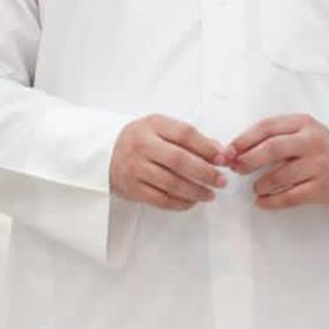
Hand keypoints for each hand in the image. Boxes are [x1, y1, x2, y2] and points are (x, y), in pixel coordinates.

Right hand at [109, 115, 227, 210]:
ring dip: (196, 191)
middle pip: (180, 161)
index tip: (223, 158)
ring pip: (172, 183)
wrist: (105, 154)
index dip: (207, 147)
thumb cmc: (140, 140)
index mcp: (152, 125)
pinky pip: (161, 200)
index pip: (185, 134)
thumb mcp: (161, 129)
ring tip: (210, 194)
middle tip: (221, 181)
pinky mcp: (132, 189)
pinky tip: (192, 201)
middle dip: (205, 173)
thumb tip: (218, 152)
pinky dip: (181, 203)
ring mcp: (135, 168)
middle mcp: (142, 145)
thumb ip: (188, 138)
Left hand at [226, 114, 328, 208]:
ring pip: (279, 176)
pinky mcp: (321, 188)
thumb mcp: (300, 131)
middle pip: (272, 149)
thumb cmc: (319, 147)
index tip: (228, 151)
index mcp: (303, 123)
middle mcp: (311, 142)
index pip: (267, 127)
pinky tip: (261, 202)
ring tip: (254, 187)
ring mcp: (318, 165)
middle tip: (236, 168)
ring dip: (260, 184)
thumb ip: (273, 135)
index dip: (243, 140)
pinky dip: (271, 202)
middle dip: (248, 160)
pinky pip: (290, 197)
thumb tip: (235, 150)